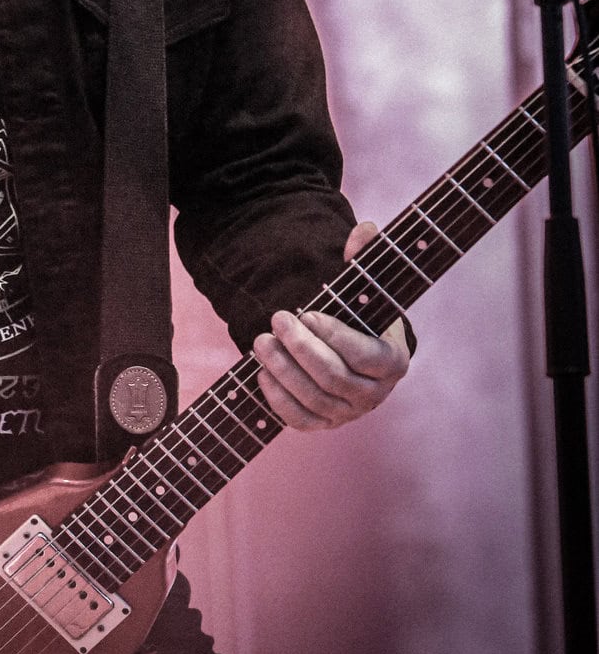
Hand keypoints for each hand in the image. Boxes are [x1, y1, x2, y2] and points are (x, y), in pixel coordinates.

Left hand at [252, 222, 409, 431]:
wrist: (352, 348)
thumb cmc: (358, 313)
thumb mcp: (366, 285)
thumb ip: (366, 257)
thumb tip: (364, 230)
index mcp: (393, 360)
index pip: (366, 356)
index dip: (334, 336)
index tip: (307, 312)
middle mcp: (375, 393)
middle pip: (335, 378)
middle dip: (301, 348)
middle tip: (277, 318)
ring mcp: (349, 413)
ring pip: (315, 400)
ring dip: (283, 371)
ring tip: (261, 341)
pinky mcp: (325, 424)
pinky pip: (301, 421)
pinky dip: (278, 400)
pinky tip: (261, 373)